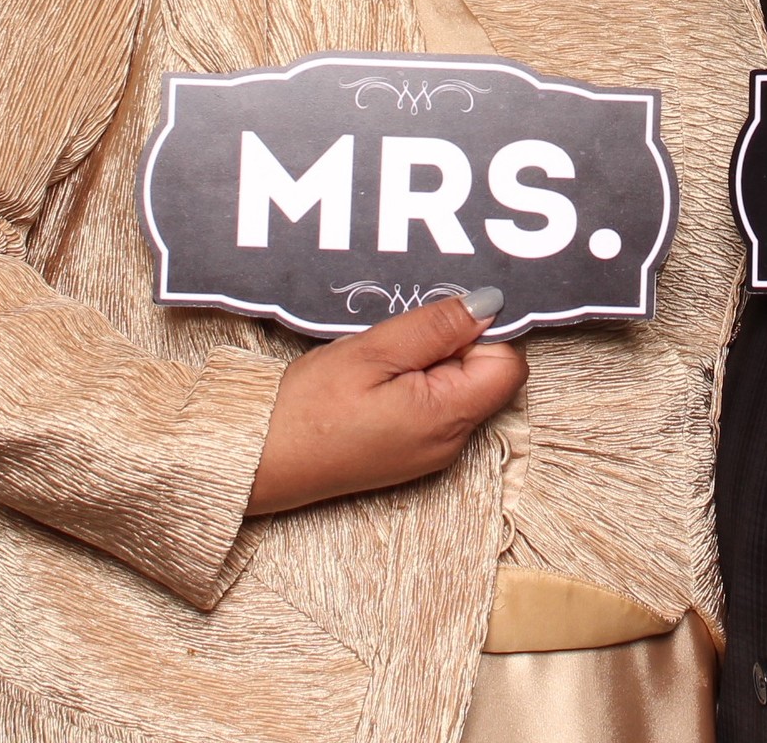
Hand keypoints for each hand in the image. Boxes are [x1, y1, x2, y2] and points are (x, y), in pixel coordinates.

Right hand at [244, 291, 527, 513]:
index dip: (481, 333)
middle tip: (395, 344)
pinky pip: (434, 407)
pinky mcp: (409, 453)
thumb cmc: (306, 409)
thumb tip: (491, 306)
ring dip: (427, 364)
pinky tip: (372, 384)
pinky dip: (412, 384)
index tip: (435, 324)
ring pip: (457, 388)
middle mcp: (451, 443)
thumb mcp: (373, 351)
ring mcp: (431, 453)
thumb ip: (437, 327)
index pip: (509, 365)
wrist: (257, 461)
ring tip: (377, 365)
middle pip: (485, 376)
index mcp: (448, 419)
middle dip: (451, 346)